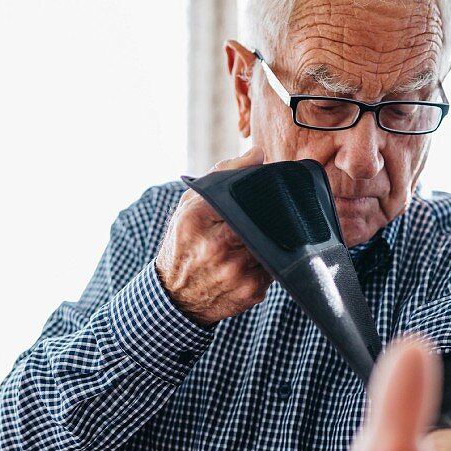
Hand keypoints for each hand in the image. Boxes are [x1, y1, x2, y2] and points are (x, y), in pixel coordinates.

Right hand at [155, 146, 272, 325]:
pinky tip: (254, 261)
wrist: (175, 296)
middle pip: (263, 220)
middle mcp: (216, 246)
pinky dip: (269, 261)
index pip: (243, 195)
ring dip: (271, 239)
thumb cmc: (184, 243)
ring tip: (257, 238)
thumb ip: (222, 174)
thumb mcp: (190, 205)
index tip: (269, 189)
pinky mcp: (251, 291)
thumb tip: (258, 154)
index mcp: (197, 219)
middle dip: (270, 215)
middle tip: (270, 212)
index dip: (262, 192)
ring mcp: (235, 272)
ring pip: (273, 243)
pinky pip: (274, 267)